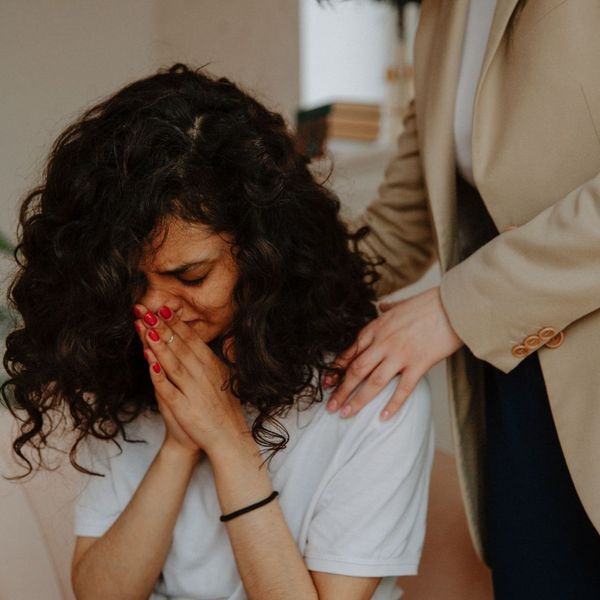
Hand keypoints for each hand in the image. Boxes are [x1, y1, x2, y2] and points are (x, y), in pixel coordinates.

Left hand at [133, 304, 248, 459]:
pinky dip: (158, 373)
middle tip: (145, 309)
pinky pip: (168, 387)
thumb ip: (220, 358)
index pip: (192, 339)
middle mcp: (204, 375)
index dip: (175, 323)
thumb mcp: (226, 378)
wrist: (228, 438)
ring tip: (144, 325)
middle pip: (180, 346)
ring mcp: (194, 390)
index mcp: (213, 366)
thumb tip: (222, 339)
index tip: (162, 307)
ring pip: (173, 362)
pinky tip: (148, 359)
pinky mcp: (184, 407)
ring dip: (158, 342)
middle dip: (162, 326)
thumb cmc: (224, 408)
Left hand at [324, 286, 463, 420]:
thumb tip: (382, 306)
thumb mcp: (401, 304)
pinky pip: (402, 390)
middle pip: (356, 371)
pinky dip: (392, 405)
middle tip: (331, 407)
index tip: (327, 384)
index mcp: (376, 328)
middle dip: (341, 391)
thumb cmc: (428, 304)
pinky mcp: (418, 364)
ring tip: (347, 414)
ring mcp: (400, 355)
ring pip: (373, 382)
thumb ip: (388, 309)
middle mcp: (383, 343)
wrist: (453, 305)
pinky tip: (382, 418)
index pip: (351, 352)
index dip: (337, 370)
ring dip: (358, 400)